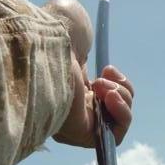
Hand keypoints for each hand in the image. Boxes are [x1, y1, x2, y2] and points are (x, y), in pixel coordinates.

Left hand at [43, 0, 133, 147]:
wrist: (42, 43)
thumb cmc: (49, 33)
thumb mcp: (71, 29)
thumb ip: (81, 41)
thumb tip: (82, 52)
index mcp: (65, 87)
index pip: (98, 98)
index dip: (113, 84)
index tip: (106, 68)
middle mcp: (68, 109)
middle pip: (112, 109)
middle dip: (119, 89)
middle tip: (105, 72)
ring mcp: (75, 124)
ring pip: (117, 122)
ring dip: (122, 97)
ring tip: (100, 81)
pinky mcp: (82, 135)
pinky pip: (116, 135)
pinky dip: (122, 113)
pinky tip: (109, 95)